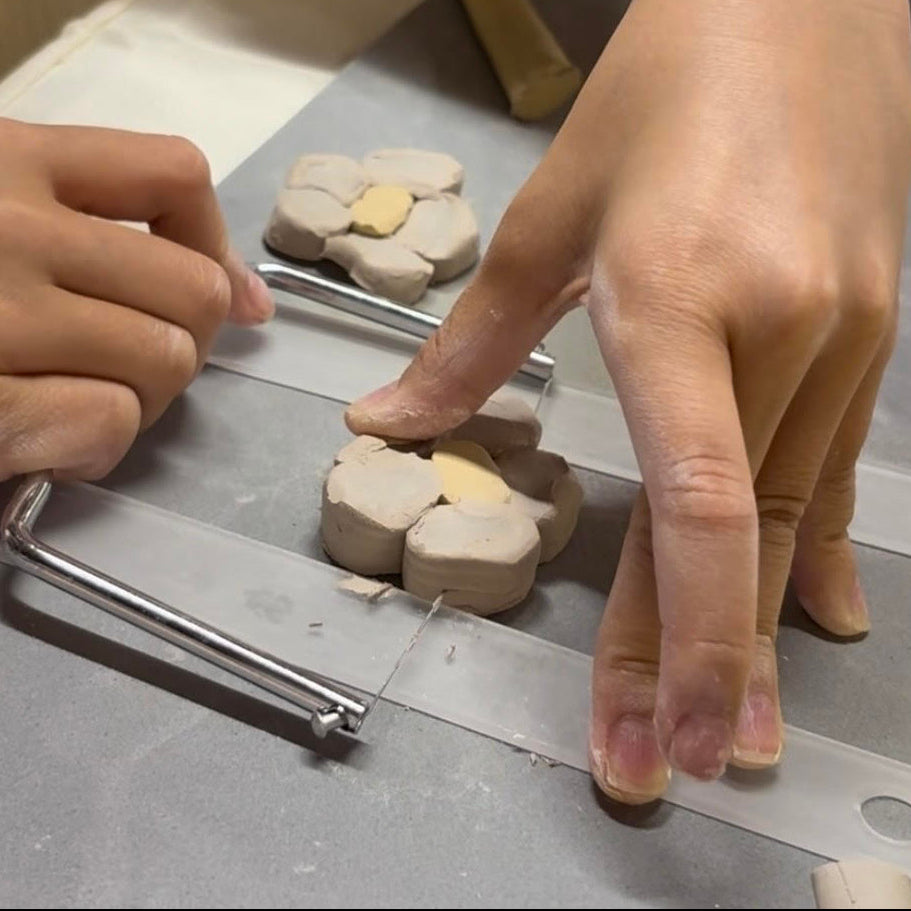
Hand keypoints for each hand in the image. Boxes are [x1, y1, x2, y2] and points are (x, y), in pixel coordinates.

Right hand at [0, 118, 272, 481]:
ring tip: (80, 397)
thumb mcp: (0, 215)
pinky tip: (52, 439)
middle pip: (192, 289)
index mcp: (9, 161)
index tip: (226, 296)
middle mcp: (6, 225)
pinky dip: (96, 443)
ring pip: (164, 359)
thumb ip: (104, 229)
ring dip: (142, 397)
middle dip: (181, 342)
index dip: (215, 245)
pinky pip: (111, 418)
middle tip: (126, 365)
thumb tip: (252, 301)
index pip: (174, 172)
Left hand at [346, 0, 910, 800]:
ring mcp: (843, 336)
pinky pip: (834, 465)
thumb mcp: (549, 216)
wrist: (800, 5)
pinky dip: (814, 550)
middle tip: (676, 768)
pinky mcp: (872, 333)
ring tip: (738, 729)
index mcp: (676, 298)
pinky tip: (817, 620)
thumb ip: (473, 343)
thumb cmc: (662, 94)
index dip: (679, 634)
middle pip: (738, 534)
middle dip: (707, 668)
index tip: (656, 731)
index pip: (694, 503)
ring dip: (759, 630)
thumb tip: (389, 423)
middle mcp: (778, 331)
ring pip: (792, 513)